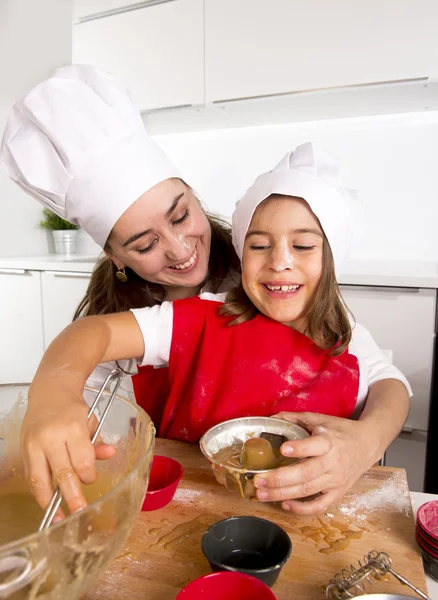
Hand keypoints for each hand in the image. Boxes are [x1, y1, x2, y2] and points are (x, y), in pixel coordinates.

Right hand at [21, 390, 115, 518]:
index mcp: (72, 428)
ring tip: (58, 519)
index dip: (88, 475)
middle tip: (80, 512)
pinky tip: (47, 503)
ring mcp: (34, 445)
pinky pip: (31, 476)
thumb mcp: (90, 421)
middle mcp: (51, 437)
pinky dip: (38, 491)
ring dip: (49, 502)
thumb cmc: (72, 409)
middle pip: (63, 473)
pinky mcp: (23, 450)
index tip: (90, 479)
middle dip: (72, 496)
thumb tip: (111, 454)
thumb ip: (96, 443)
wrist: (49, 392)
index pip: (82, 461)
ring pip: (40, 479)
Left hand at [253, 411, 380, 514]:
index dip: (299, 448)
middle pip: (306, 474)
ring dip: (282, 494)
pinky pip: (319, 506)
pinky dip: (302, 509)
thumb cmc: (341, 431)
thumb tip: (271, 418)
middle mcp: (332, 463)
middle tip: (258, 480)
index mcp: (329, 441)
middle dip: (280, 478)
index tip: (283, 448)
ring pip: (308, 490)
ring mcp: (335, 480)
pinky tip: (285, 504)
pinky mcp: (337, 493)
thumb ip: (296, 418)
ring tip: (261, 494)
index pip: (315, 446)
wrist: (368, 444)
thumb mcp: (321, 419)